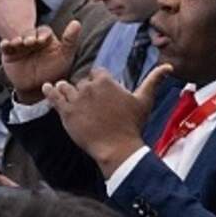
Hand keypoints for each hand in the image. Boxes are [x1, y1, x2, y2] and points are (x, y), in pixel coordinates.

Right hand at [1, 20, 81, 103]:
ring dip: (18, 39)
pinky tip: (6, 44)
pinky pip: (5, 46)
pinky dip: (5, 44)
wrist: (38, 89)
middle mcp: (32, 40)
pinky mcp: (9, 54)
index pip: (44, 31)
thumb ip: (70, 40)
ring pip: (17, 38)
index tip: (42, 40)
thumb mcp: (65, 56)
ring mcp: (20, 46)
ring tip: (19, 43)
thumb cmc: (54, 71)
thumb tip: (76, 22)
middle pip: (29, 33)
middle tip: (30, 43)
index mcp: (46, 38)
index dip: (43, 34)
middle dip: (29, 36)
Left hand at [44, 64, 173, 177]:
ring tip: (69, 97)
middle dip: (84, 90)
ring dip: (67, 90)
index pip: (97, 73)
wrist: (118, 148)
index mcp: (105, 81)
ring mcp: (75, 99)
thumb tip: (168, 67)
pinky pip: (53, 97)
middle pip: (81, 82)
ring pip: (66, 87)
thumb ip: (154, 80)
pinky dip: (49, 91)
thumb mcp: (144, 100)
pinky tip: (47, 88)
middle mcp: (88, 87)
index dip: (98, 82)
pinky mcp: (65, 113)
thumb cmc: (132, 125)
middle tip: (90, 105)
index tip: (101, 94)